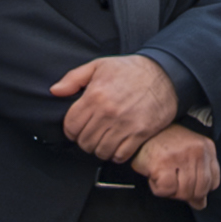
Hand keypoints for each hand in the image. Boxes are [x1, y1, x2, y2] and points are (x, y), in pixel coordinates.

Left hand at [49, 53, 176, 162]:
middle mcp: (108, 112)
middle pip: (84, 142)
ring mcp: (124, 125)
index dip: (72, 129)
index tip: (78, 127)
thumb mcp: (99, 66)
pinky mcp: (140, 134)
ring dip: (100, 148)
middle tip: (92, 133)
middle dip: (85, 140)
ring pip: (100, 151)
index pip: (71, 126)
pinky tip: (118, 144)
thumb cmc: (131, 70)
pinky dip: (116, 154)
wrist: (165, 75)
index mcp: (95, 96)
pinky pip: (120, 156)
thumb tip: (55, 91)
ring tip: (104, 139)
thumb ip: (74, 78)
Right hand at [135, 125, 220, 203]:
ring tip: (163, 177)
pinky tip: (155, 176)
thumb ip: (199, 178)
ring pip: (183, 192)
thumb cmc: (167, 146)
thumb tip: (201, 205)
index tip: (190, 188)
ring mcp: (181, 157)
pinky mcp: (163, 164)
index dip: (200, 191)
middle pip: (200, 190)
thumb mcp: (189, 155)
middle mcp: (197, 151)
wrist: (145, 132)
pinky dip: (158, 189)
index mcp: (207, 148)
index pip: (213, 183)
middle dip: (185, 194)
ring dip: (171, 191)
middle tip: (173, 184)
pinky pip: (166, 190)